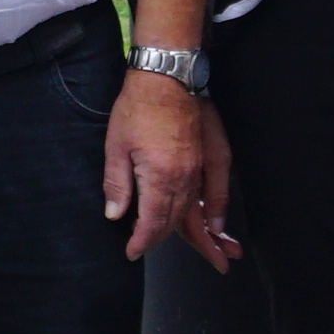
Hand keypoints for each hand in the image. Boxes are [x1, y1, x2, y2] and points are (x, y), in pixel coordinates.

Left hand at [107, 69, 230, 265]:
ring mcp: (201, 167)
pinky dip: (218, 210)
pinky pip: (217, 191)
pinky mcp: (210, 156)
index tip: (132, 252)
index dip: (142, 242)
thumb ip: (117, 185)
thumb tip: (115, 215)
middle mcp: (185, 178)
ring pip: (198, 210)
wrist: (167, 77)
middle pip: (178, 222)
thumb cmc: (138, 108)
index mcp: (160, 178)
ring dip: (202, 236)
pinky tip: (218, 224)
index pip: (153, 223)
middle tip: (157, 254)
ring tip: (217, 256)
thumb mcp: (116, 147)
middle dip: (169, 242)